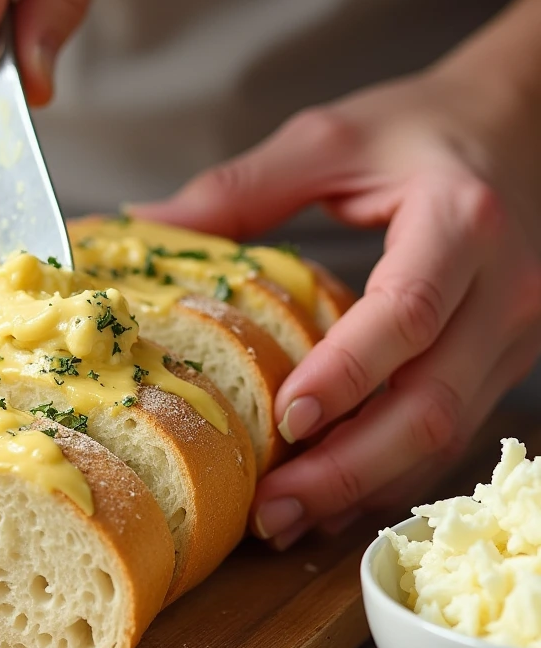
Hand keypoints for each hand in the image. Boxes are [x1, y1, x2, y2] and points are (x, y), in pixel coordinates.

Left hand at [132, 63, 540, 547]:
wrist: (522, 125)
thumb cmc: (423, 129)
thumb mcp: (331, 139)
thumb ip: (240, 188)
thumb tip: (144, 225)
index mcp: (460, 221)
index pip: (408, 313)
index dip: (348, 374)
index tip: (286, 419)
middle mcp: (502, 290)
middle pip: (433, 404)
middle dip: (348, 469)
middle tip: (270, 509)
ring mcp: (512, 335)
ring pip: (446, 436)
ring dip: (364, 489)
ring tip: (286, 522)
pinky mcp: (502, 362)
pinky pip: (450, 436)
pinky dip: (390, 478)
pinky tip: (332, 503)